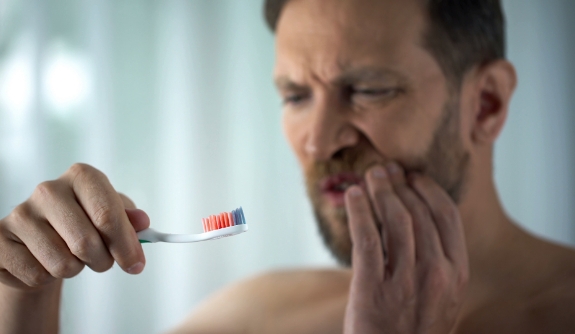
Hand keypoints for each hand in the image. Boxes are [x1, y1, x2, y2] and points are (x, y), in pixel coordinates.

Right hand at [0, 163, 148, 290]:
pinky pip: (37, 275)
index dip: (125, 244)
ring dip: (75, 269)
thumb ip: (130, 220)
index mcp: (82, 177)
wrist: (42, 240)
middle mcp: (48, 190)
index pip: (107, 213)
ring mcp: (21, 214)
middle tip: (103, 260)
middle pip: (85, 243)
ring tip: (71, 256)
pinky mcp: (1, 240)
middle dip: (103, 261)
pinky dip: (48, 277)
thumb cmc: (84, 224)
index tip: (136, 264)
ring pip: (62, 263)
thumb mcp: (113, 216)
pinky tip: (45, 261)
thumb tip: (142, 222)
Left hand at [343, 162, 468, 333]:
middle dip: (400, 185)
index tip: (413, 176)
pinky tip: (354, 196)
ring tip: (371, 175)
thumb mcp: (442, 298)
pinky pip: (367, 239)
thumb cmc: (414, 329)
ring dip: (381, 191)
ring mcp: (405, 281)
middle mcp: (436, 273)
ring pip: (395, 220)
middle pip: (418, 213)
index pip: (447, 216)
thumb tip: (420, 218)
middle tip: (385, 169)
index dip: (428, 189)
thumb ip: (438, 262)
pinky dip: (359, 211)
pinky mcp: (372, 288)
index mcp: (457, 273)